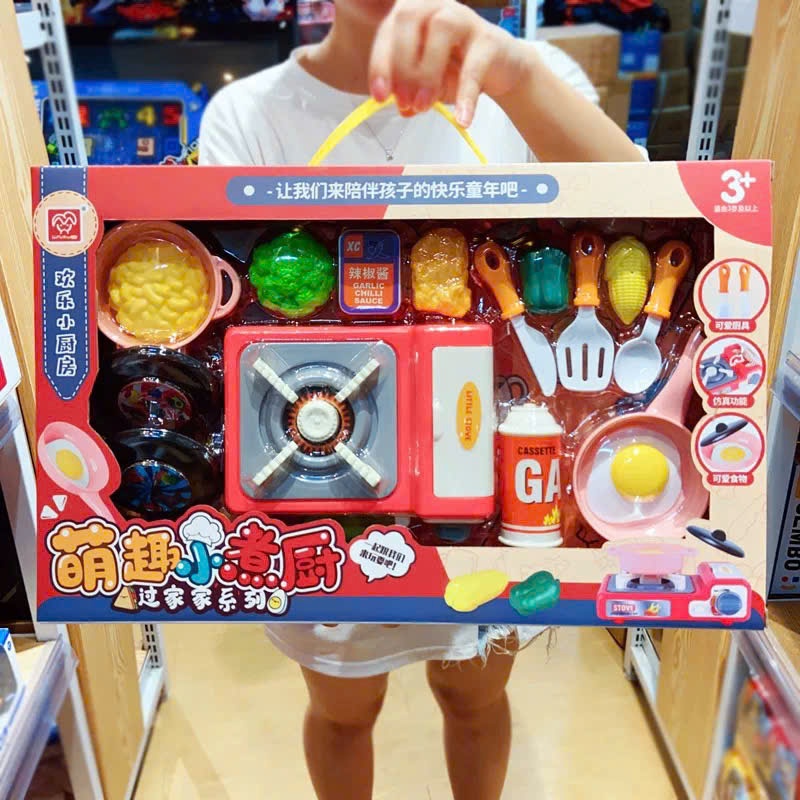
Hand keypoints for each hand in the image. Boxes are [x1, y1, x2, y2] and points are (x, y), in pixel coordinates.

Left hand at [368, 0, 530, 126]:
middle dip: (401, 64)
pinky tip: (462, 119)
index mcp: (414, 14)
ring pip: (440, 30)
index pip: (388, 30)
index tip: (380, 96)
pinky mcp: (489, 40)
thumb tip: (403, 108)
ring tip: (424, 106)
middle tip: (405, 101)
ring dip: (426, 73)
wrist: (500, 68)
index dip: (380, 64)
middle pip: (408, 19)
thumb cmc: (457, 68)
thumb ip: (409, 92)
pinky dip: (465, 95)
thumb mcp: (425, 83)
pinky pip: (473, 66)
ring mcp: (464, 19)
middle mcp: (436, 7)